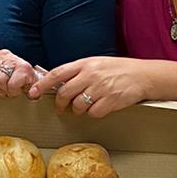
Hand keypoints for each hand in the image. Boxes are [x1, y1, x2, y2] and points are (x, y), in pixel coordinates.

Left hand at [0, 49, 40, 97]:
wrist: (36, 83)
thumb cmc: (13, 83)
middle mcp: (2, 55)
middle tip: (1, 92)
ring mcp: (14, 60)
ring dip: (4, 90)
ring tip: (9, 91)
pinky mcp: (24, 68)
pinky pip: (11, 84)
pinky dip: (13, 92)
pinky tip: (17, 91)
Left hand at [28, 56, 150, 116]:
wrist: (143, 75)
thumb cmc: (118, 69)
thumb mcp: (96, 63)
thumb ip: (78, 71)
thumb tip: (58, 83)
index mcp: (85, 64)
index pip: (57, 74)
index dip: (43, 84)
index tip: (33, 93)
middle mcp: (91, 75)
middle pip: (65, 93)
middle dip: (60, 104)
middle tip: (61, 109)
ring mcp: (101, 88)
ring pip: (78, 106)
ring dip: (78, 110)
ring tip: (85, 106)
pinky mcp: (110, 101)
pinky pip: (93, 113)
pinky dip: (94, 113)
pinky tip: (100, 107)